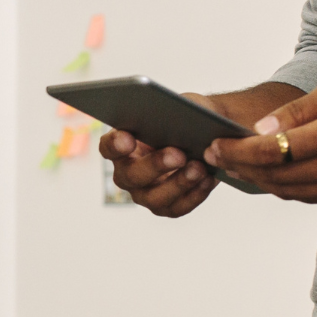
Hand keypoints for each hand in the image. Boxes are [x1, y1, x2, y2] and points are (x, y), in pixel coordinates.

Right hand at [98, 92, 222, 217]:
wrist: (206, 138)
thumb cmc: (185, 120)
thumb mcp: (181, 109)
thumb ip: (173, 112)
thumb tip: (177, 120)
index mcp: (122, 145)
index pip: (108, 147)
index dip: (115, 145)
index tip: (128, 138)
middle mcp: (127, 173)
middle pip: (131, 176)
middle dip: (155, 165)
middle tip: (178, 154)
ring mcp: (145, 194)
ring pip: (154, 197)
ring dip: (178, 183)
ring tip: (199, 168)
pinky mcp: (166, 207)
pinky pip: (177, 207)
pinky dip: (194, 194)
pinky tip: (208, 179)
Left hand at [207, 62, 316, 204]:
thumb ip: (298, 111)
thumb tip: (260, 130)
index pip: (272, 152)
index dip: (237, 151)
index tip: (214, 144)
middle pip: (276, 177)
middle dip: (241, 167)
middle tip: (216, 155)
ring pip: (290, 192)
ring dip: (260, 180)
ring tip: (237, 164)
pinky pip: (311, 197)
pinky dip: (287, 186)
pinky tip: (272, 171)